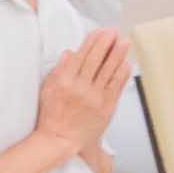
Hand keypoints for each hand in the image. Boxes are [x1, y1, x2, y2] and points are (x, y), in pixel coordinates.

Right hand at [33, 27, 134, 154]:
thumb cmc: (51, 117)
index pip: (81, 56)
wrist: (59, 140)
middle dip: (106, 43)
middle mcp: (80, 88)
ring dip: (118, 54)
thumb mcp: (47, 91)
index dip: (92, 42)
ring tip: (124, 42)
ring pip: (109, 71)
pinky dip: (122, 73)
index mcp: (64, 82)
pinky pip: (116, 86)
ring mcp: (95, 98)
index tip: (99, 31)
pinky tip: (126, 63)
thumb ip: (58, 71)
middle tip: (113, 32)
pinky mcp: (106, 107)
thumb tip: (70, 53)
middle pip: (96, 60)